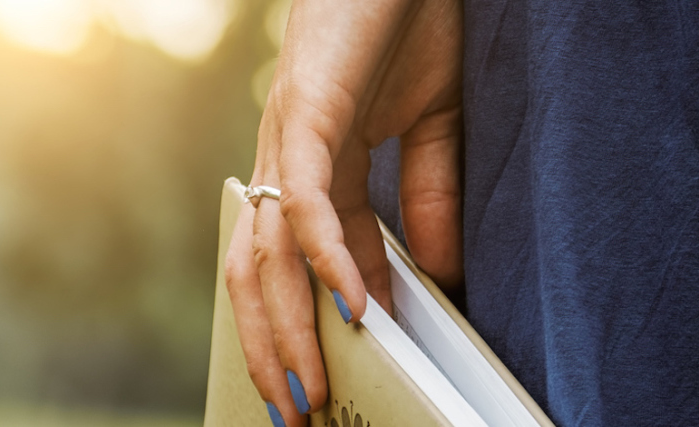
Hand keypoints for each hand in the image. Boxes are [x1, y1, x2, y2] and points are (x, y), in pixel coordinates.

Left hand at [224, 0, 463, 423]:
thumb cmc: (407, 27)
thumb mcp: (429, 128)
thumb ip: (426, 197)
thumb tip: (436, 274)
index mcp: (312, 173)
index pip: (298, 269)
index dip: (306, 328)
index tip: (319, 384)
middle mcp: (285, 164)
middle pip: (262, 275)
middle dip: (273, 348)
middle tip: (292, 412)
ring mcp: (289, 139)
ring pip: (269, 250)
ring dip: (285, 325)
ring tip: (305, 386)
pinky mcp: (308, 111)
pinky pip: (310, 196)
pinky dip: (328, 253)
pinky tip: (350, 304)